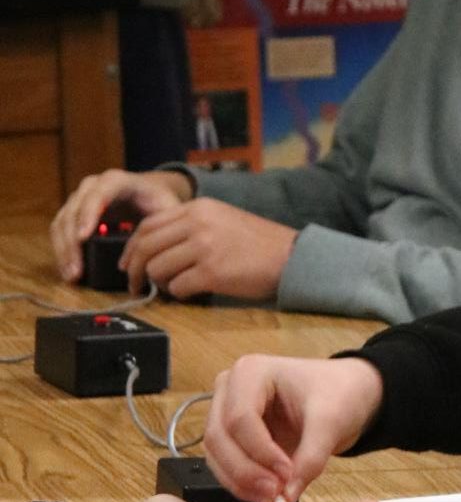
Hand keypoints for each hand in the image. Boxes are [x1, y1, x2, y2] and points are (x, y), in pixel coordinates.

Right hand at [50, 167, 191, 281]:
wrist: (147, 194)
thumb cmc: (158, 201)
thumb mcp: (167, 208)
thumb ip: (164, 224)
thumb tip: (153, 253)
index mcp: (118, 181)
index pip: (100, 192)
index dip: (89, 213)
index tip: (84, 237)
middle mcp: (92, 186)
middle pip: (74, 209)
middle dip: (72, 241)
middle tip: (77, 269)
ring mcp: (79, 199)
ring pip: (62, 222)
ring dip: (64, 250)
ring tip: (72, 275)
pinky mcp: (72, 214)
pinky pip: (60, 231)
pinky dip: (62, 251)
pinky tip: (68, 270)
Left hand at [122, 199, 297, 300]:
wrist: (291, 256)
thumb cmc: (258, 242)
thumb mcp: (222, 219)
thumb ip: (189, 226)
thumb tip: (154, 248)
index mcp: (198, 208)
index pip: (148, 225)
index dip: (132, 247)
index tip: (128, 263)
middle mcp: (198, 223)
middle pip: (145, 247)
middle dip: (135, 270)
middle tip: (136, 285)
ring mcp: (204, 248)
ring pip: (157, 269)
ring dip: (160, 283)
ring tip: (174, 286)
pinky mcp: (211, 273)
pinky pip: (177, 287)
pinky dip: (180, 294)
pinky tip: (193, 292)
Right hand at [205, 354, 385, 501]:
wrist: (344, 395)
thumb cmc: (337, 393)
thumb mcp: (331, 421)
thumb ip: (310, 458)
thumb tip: (288, 495)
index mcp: (250, 372)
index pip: (240, 418)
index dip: (261, 452)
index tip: (287, 474)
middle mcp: (230, 390)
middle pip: (219, 438)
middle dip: (246, 472)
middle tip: (276, 495)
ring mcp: (226, 413)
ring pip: (216, 456)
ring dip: (241, 484)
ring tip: (274, 500)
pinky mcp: (231, 437)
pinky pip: (224, 466)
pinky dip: (242, 485)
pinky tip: (267, 497)